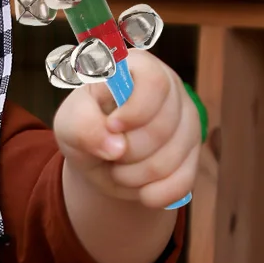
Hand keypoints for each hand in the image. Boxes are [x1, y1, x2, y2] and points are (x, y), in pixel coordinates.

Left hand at [52, 50, 200, 210]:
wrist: (100, 159)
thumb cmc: (85, 127)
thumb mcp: (69, 123)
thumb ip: (83, 125)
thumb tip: (114, 147)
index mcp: (138, 68)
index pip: (155, 83)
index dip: (135, 111)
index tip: (112, 126)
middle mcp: (171, 90)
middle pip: (162, 127)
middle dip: (127, 152)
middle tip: (108, 154)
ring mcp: (187, 123)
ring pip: (171, 159)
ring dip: (134, 176)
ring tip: (118, 168)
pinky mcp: (193, 155)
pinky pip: (182, 182)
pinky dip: (154, 194)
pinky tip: (139, 189)